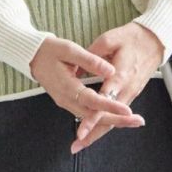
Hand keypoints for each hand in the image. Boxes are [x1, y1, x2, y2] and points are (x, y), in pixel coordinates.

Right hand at [29, 35, 145, 135]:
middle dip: (117, 120)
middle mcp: (67, 100)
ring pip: (92, 118)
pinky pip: (88, 115)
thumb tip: (111, 70)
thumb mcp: (69, 50)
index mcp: (67, 87)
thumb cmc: (50, 50)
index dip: (110, 105)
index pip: (93, 100)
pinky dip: (103, 118)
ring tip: (133, 121)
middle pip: (95, 116)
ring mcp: (68, 103)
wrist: (33, 57)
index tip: (127, 110)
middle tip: (138, 121)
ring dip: (113, 120)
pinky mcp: (70, 102)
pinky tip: (118, 118)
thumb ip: (90, 61)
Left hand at [69, 21, 164, 153]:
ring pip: (114, 119)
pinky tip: (95, 130)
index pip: (104, 102)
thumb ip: (92, 55)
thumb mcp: (110, 39)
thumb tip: (76, 70)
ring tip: (81, 143)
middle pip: (110, 118)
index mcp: (121, 76)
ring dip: (98, 132)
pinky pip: (118, 112)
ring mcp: (131, 93)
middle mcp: (127, 89)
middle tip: (75, 146)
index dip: (92, 117)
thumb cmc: (134, 37)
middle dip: (92, 134)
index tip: (81, 130)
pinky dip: (106, 123)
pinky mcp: (132, 93)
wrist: (157, 39)